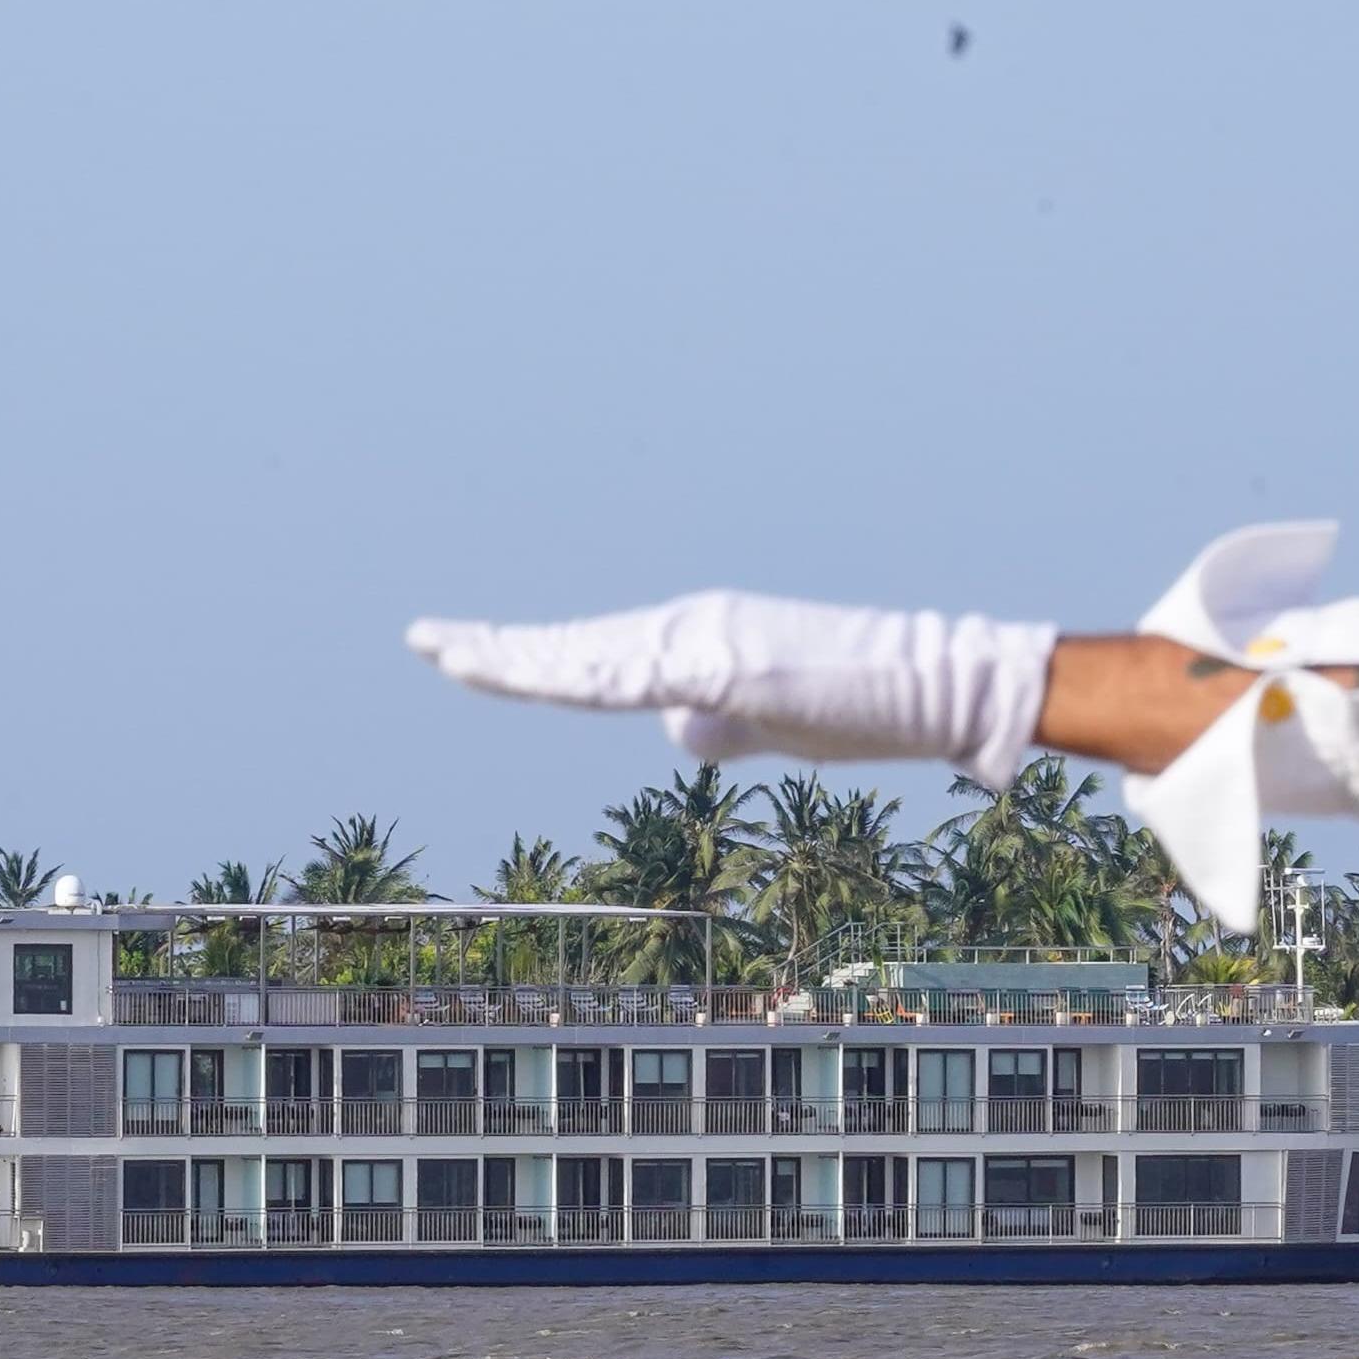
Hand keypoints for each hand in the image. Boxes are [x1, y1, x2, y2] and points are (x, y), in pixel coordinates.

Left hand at [405, 593, 1057, 787]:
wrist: (936, 681)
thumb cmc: (863, 704)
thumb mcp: (773, 722)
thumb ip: (720, 723)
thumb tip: (674, 732)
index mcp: (695, 640)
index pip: (591, 654)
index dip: (526, 657)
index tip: (466, 654)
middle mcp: (687, 626)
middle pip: (571, 646)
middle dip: (495, 649)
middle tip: (422, 637)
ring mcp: (702, 642)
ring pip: (584, 659)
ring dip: (513, 661)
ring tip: (447, 654)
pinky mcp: (722, 666)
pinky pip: (626, 680)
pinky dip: (565, 677)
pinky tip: (512, 673)